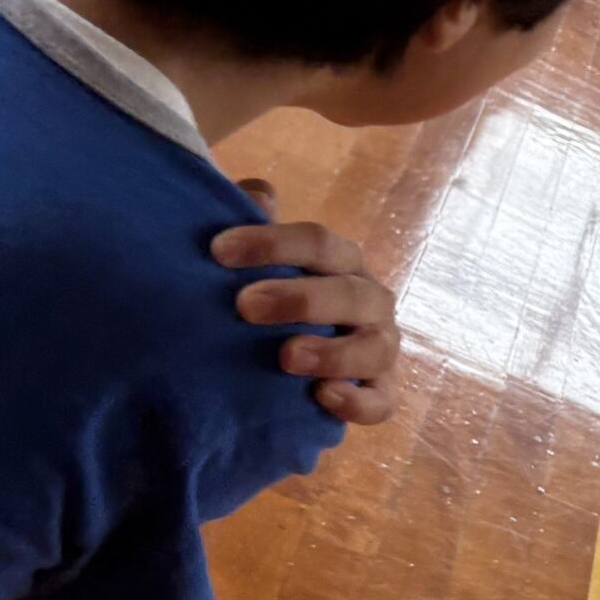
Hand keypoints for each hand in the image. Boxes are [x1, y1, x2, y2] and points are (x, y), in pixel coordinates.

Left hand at [214, 191, 400, 425]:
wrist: (281, 359)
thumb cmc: (266, 296)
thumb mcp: (252, 260)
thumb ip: (252, 226)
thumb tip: (259, 197)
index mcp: (341, 263)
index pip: (319, 243)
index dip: (271, 244)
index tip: (218, 252)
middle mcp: (370, 301)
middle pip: (351, 293)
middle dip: (300, 300)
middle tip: (245, 307)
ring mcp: (379, 348)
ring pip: (376, 348)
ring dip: (335, 353)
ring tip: (288, 358)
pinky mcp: (380, 392)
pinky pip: (382, 402)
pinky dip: (358, 402)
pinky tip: (323, 397)